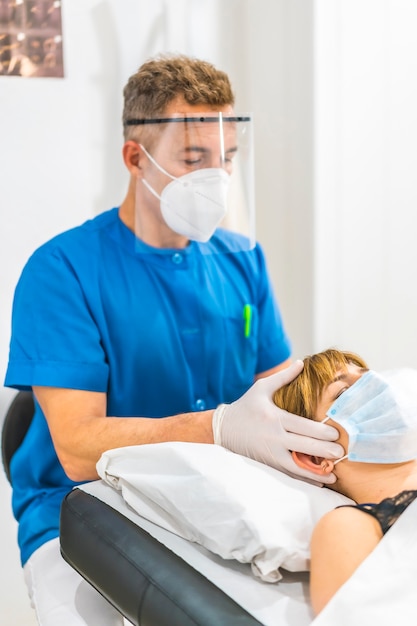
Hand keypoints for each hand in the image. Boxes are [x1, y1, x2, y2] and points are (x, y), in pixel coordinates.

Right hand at [212, 361, 343, 485]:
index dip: (321, 431)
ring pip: (297, 465)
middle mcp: (274, 437)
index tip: (336, 434)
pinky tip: (319, 481)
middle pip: (303, 446)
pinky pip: (289, 474)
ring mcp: (270, 453)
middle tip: (342, 452)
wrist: (223, 429)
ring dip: (317, 471)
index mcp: (274, 418)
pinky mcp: (268, 464)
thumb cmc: (245, 406)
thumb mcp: (261, 388)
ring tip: (334, 474)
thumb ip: (283, 377)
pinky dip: (304, 479)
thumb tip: (301, 363)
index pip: (302, 426)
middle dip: (324, 450)